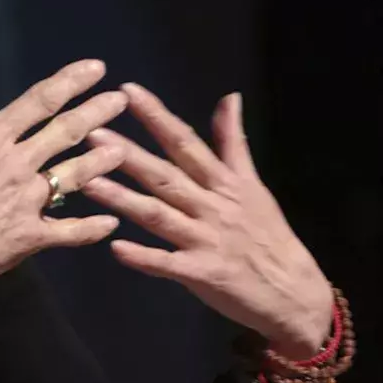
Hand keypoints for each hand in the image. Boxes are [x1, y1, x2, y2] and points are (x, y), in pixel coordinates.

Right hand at [0, 47, 128, 305]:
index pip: (41, 100)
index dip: (71, 81)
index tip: (97, 68)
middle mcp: (18, 164)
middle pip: (66, 132)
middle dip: (98, 113)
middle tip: (121, 100)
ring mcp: (28, 201)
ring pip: (75, 176)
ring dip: (102, 161)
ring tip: (124, 149)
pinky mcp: (32, 236)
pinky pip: (70, 231)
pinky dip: (92, 227)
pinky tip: (112, 221)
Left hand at [81, 84, 332, 357]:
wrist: (294, 291)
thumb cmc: (268, 233)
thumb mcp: (254, 183)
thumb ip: (233, 142)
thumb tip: (229, 96)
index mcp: (223, 181)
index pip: (185, 141)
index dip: (156, 115)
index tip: (127, 90)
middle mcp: (212, 205)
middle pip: (165, 175)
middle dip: (128, 154)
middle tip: (91, 134)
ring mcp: (205, 240)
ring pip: (159, 215)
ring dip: (123, 199)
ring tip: (89, 183)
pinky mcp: (202, 274)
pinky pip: (168, 264)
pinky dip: (143, 257)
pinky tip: (115, 248)